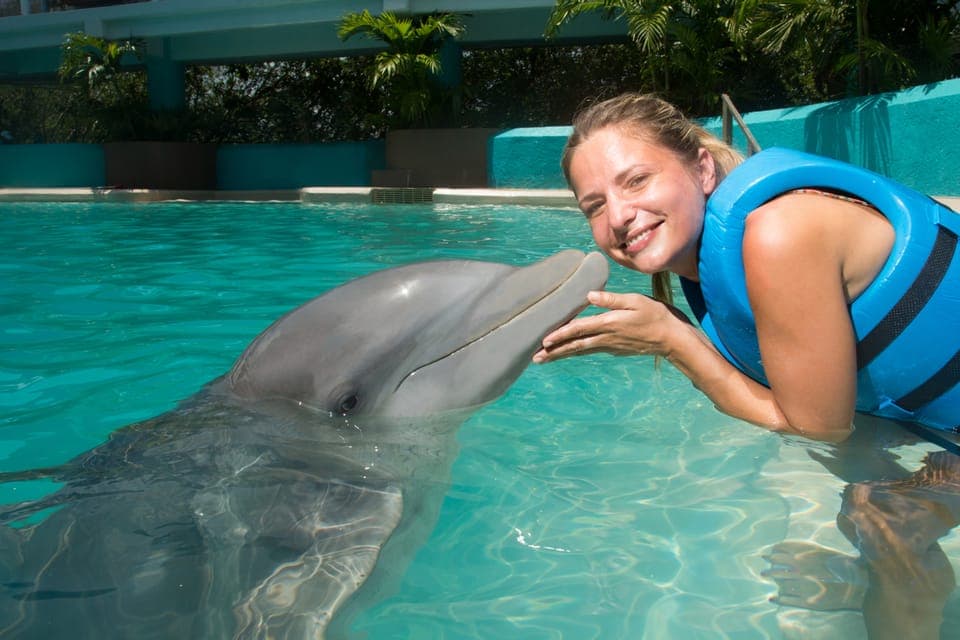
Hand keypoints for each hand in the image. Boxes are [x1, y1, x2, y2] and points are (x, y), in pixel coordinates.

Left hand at [532, 290, 684, 362]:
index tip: (544, 341)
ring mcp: (610, 346)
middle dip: (554, 352)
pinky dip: (576, 352)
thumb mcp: (636, 301)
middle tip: (535, 358)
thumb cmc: (657, 315)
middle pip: (575, 346)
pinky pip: (590, 351)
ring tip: (545, 359)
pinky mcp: (615, 349)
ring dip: (562, 354)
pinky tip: (569, 352)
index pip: (579, 330)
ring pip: (581, 351)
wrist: (673, 339)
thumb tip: (589, 296)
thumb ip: (612, 299)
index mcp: (609, 324)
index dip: (560, 335)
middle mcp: (606, 338)